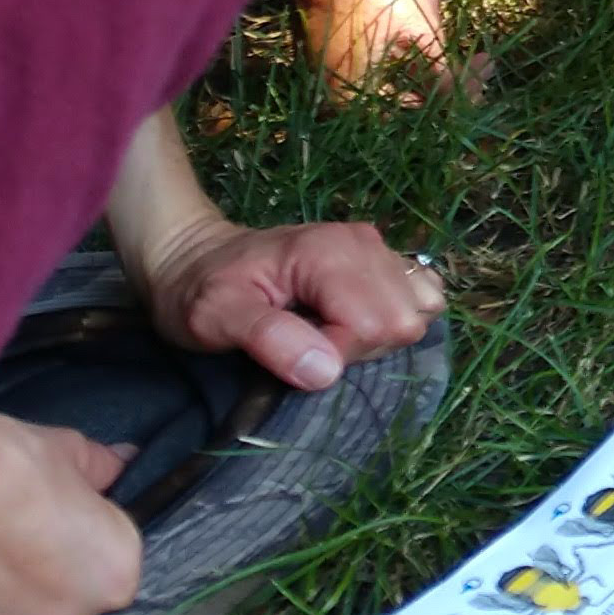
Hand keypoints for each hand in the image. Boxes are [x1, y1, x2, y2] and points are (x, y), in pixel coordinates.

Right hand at [0, 411, 142, 614]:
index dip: (76, 545)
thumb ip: (101, 468)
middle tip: (0, 544)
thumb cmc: (6, 464)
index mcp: (111, 579)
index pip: (104, 569)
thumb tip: (122, 463)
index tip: (47, 523)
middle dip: (34, 584)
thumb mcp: (66, 449)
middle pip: (55, 609)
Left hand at [132, 207, 445, 390]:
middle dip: (363, 348)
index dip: (340, 353)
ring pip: (420, 309)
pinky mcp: (381, 259)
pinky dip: (396, 317)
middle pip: (404, 319)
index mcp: (328, 254)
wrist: (193, 257)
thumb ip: (269, 339)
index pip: (376, 325)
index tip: (296, 354)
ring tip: (332, 333)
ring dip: (381, 336)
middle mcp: (364, 244)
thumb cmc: (199, 290)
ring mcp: (377, 248)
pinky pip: (421, 294)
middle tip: (311, 343)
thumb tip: (328, 370)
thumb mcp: (215, 317)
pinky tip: (355, 321)